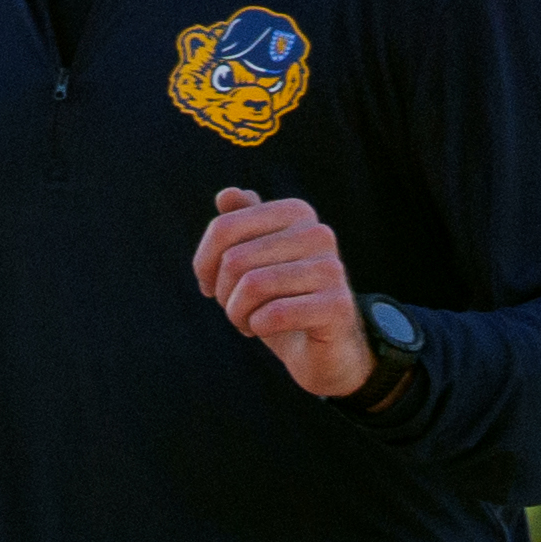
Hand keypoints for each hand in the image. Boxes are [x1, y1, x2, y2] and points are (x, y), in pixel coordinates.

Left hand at [192, 189, 369, 397]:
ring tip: (250, 320)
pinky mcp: (337, 305)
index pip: (223, 229)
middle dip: (223, 293)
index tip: (210, 284)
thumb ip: (241, 224)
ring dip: (238, 314)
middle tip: (238, 308)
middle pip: (234, 260)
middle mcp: (318, 233)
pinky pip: (274, 314)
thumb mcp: (251, 261)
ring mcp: (332, 268)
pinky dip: (258, 327)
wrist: (320, 347)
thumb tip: (228, 194)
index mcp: (295, 213)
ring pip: (252, 286)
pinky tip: (268, 330)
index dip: (203, 264)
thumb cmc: (278, 298)